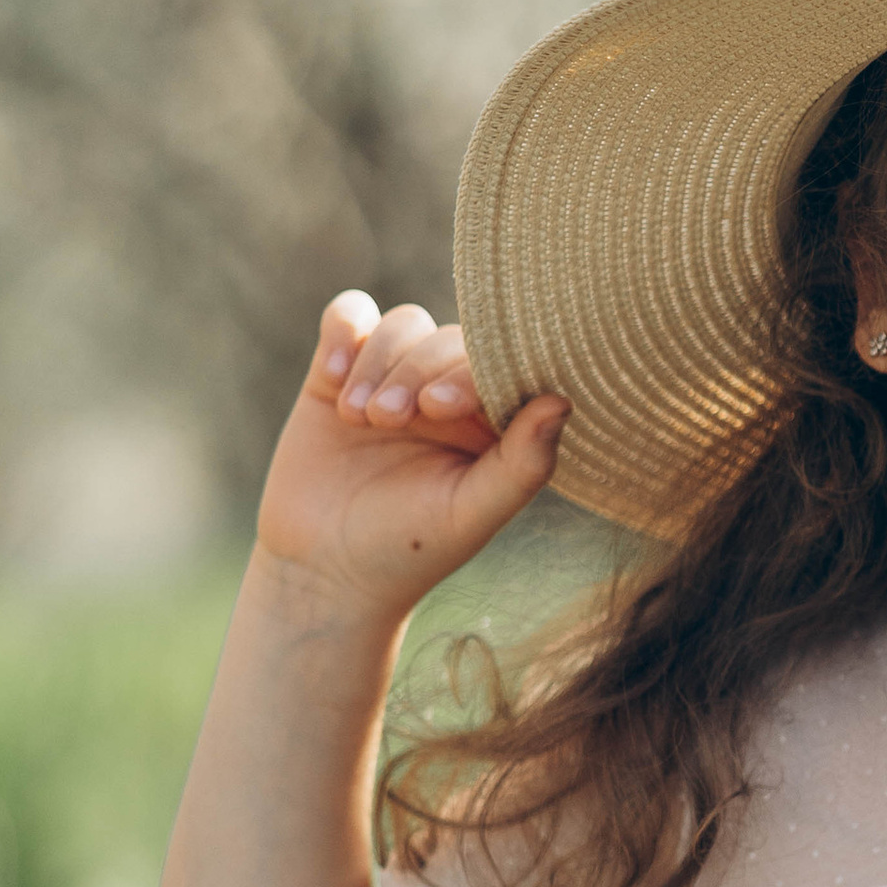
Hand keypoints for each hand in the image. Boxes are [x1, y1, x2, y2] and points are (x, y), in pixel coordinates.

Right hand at [254, 292, 566, 623]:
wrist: (322, 569)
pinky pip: (350, 318)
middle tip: (389, 420)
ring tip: (357, 418)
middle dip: (414, 371)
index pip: (497, 365)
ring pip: (402, 324)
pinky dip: (343, 332)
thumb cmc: (407, 549)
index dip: (468, 371)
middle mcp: (449, 393)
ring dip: (378, 361)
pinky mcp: (339, 372)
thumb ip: (523, 463)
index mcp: (494, 422)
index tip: (438, 408)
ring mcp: (394, 377)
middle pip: (446, 340)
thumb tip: (563, 400)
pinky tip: (332, 378)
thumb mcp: (469, 514)